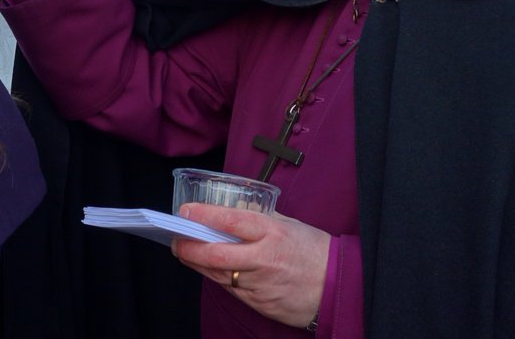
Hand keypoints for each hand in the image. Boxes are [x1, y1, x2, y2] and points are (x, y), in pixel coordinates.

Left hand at [171, 204, 329, 328]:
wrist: (338, 287)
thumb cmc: (315, 251)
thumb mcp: (289, 225)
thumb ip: (260, 218)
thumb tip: (233, 209)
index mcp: (272, 233)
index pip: (231, 221)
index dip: (204, 215)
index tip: (186, 211)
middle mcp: (264, 259)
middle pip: (216, 255)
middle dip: (189, 248)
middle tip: (176, 241)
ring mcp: (261, 285)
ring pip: (219, 275)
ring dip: (198, 264)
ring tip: (186, 253)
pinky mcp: (260, 304)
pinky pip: (232, 291)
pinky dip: (219, 279)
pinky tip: (211, 270)